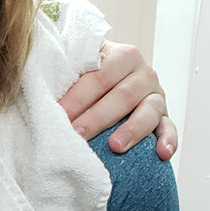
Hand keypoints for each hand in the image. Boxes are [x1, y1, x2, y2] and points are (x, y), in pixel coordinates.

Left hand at [59, 40, 177, 161]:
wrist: (109, 80)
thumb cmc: (86, 77)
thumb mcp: (77, 68)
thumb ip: (66, 73)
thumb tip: (40, 93)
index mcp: (122, 56)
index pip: (99, 77)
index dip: (77, 97)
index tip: (57, 115)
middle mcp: (144, 73)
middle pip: (122, 96)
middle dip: (97, 117)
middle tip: (76, 135)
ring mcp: (156, 95)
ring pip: (148, 111)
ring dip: (132, 130)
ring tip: (115, 147)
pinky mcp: (164, 116)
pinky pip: (169, 128)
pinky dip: (168, 140)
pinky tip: (162, 154)